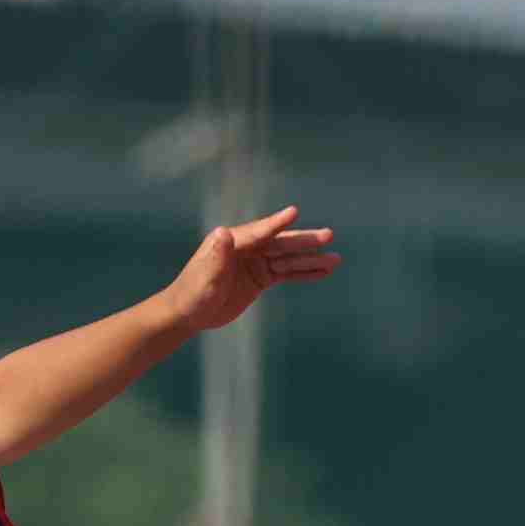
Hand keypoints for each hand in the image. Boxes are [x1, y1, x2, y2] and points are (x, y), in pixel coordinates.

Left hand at [161, 207, 341, 335]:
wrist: (188, 313)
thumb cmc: (192, 293)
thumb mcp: (204, 276)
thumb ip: (215, 256)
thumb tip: (223, 233)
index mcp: (231, 242)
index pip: (259, 231)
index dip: (277, 223)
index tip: (294, 212)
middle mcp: (246, 247)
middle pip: (280, 243)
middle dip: (304, 241)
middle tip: (329, 235)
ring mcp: (255, 262)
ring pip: (288, 259)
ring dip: (311, 259)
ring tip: (336, 259)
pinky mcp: (260, 278)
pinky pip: (287, 274)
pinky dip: (305, 273)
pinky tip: (323, 271)